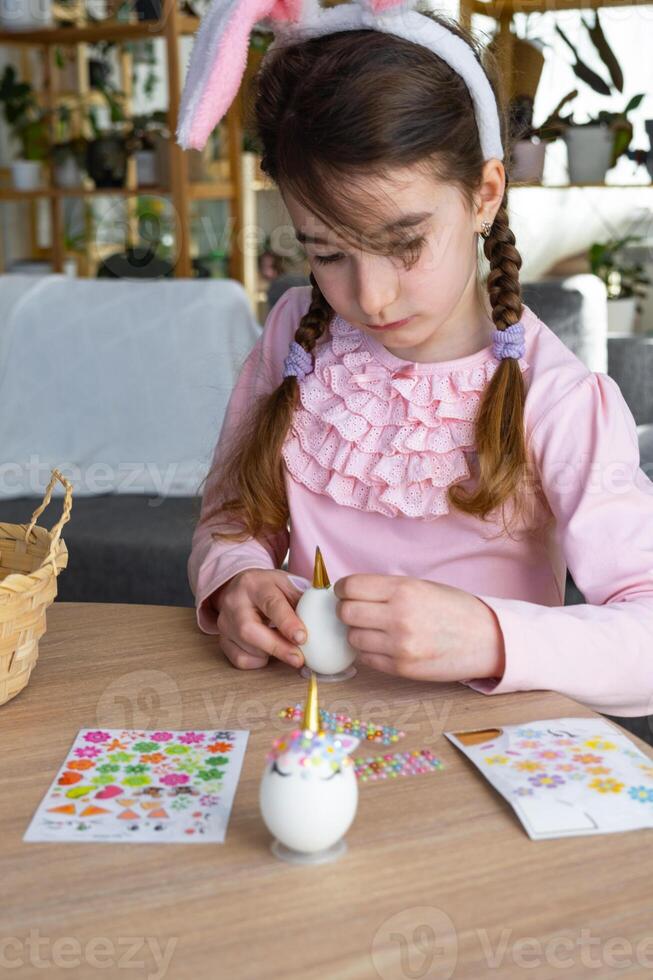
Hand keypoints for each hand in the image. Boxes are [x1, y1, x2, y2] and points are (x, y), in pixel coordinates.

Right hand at [214, 569, 307, 669]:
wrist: (242, 587)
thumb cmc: (270, 587)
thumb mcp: (288, 584)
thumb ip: (303, 601)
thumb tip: (322, 624)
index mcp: (255, 584)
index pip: (271, 604)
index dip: (287, 622)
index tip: (303, 638)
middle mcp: (234, 602)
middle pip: (250, 630)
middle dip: (277, 647)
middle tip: (299, 659)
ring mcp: (225, 622)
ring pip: (245, 647)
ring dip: (271, 653)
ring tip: (287, 649)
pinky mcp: (222, 639)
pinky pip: (239, 659)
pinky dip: (257, 661)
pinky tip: (267, 651)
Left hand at [333, 574, 504, 681]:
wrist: (487, 640)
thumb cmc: (454, 608)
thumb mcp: (421, 586)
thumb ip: (386, 589)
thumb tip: (349, 593)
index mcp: (403, 589)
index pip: (350, 587)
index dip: (343, 589)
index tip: (346, 592)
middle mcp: (398, 617)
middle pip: (346, 613)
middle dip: (347, 610)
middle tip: (357, 611)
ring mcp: (399, 646)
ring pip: (353, 638)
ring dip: (358, 633)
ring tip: (376, 629)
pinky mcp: (402, 668)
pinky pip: (367, 659)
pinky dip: (370, 651)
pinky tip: (384, 645)